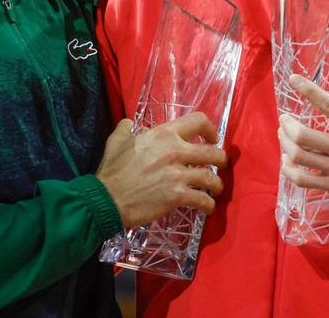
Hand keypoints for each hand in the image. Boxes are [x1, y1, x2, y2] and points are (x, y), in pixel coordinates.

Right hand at [96, 112, 227, 227]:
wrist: (107, 198)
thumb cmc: (112, 169)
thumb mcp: (117, 140)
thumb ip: (127, 129)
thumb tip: (131, 124)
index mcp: (164, 134)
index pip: (198, 121)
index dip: (210, 129)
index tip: (212, 138)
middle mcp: (176, 151)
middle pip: (213, 151)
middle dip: (221, 159)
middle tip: (219, 165)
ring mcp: (178, 174)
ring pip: (212, 177)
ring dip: (217, 185)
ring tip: (216, 189)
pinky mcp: (177, 196)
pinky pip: (203, 199)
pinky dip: (209, 205)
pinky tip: (207, 207)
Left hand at [278, 74, 328, 214]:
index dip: (309, 90)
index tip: (294, 79)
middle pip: (304, 136)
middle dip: (288, 125)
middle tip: (284, 120)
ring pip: (300, 157)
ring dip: (285, 145)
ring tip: (283, 136)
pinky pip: (303, 180)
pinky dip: (289, 171)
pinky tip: (286, 162)